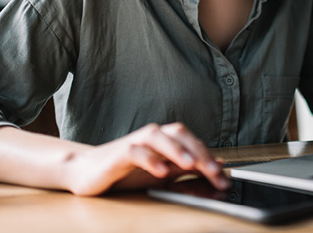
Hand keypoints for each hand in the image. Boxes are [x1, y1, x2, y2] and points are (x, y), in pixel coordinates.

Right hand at [65, 122, 229, 195]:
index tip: (224, 179)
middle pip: (179, 133)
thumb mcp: (162, 172)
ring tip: (189, 164)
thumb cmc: (126, 171)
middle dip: (198, 151)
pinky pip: (134, 151)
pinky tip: (159, 171)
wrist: (88, 173)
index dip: (210, 158)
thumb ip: (187, 168)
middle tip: (214, 171)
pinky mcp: (118, 153)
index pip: (192, 142)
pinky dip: (148, 159)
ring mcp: (134, 142)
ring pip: (157, 136)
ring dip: (175, 149)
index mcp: (164, 139)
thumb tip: (217, 166)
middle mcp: (152, 136)